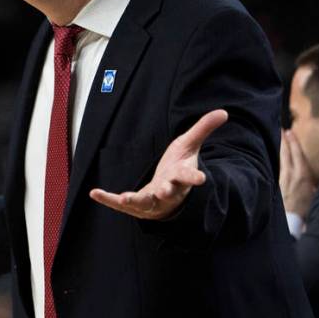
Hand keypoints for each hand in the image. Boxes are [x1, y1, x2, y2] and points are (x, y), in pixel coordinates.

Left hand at [89, 109, 227, 219]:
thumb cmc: (179, 168)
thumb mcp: (190, 147)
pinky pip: (120, 204)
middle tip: (165, 190)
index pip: (189, 177)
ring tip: (125, 198)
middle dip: (167, 192)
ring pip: (145, 203)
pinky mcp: (136, 205)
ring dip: (135, 200)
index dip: (194, 178)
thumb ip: (203, 129)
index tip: (201, 179)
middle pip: (169, 193)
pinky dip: (108, 200)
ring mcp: (152, 201)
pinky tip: (94, 193)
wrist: (170, 196)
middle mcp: (168, 192)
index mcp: (181, 177)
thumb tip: (224, 112)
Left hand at [279, 129, 315, 219]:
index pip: (297, 153)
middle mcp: (291, 174)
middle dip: (283, 140)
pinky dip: (276, 159)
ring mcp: (282, 179)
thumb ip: (314, 185)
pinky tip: (275, 156)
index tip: (289, 131)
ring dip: (279, 147)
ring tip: (277, 138)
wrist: (293, 221)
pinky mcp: (277, 184)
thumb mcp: (316, 195)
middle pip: (285, 153)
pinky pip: (277, 167)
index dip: (293, 141)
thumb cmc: (308, 209)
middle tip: (279, 128)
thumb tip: (315, 183)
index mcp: (303, 174)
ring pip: (280, 159)